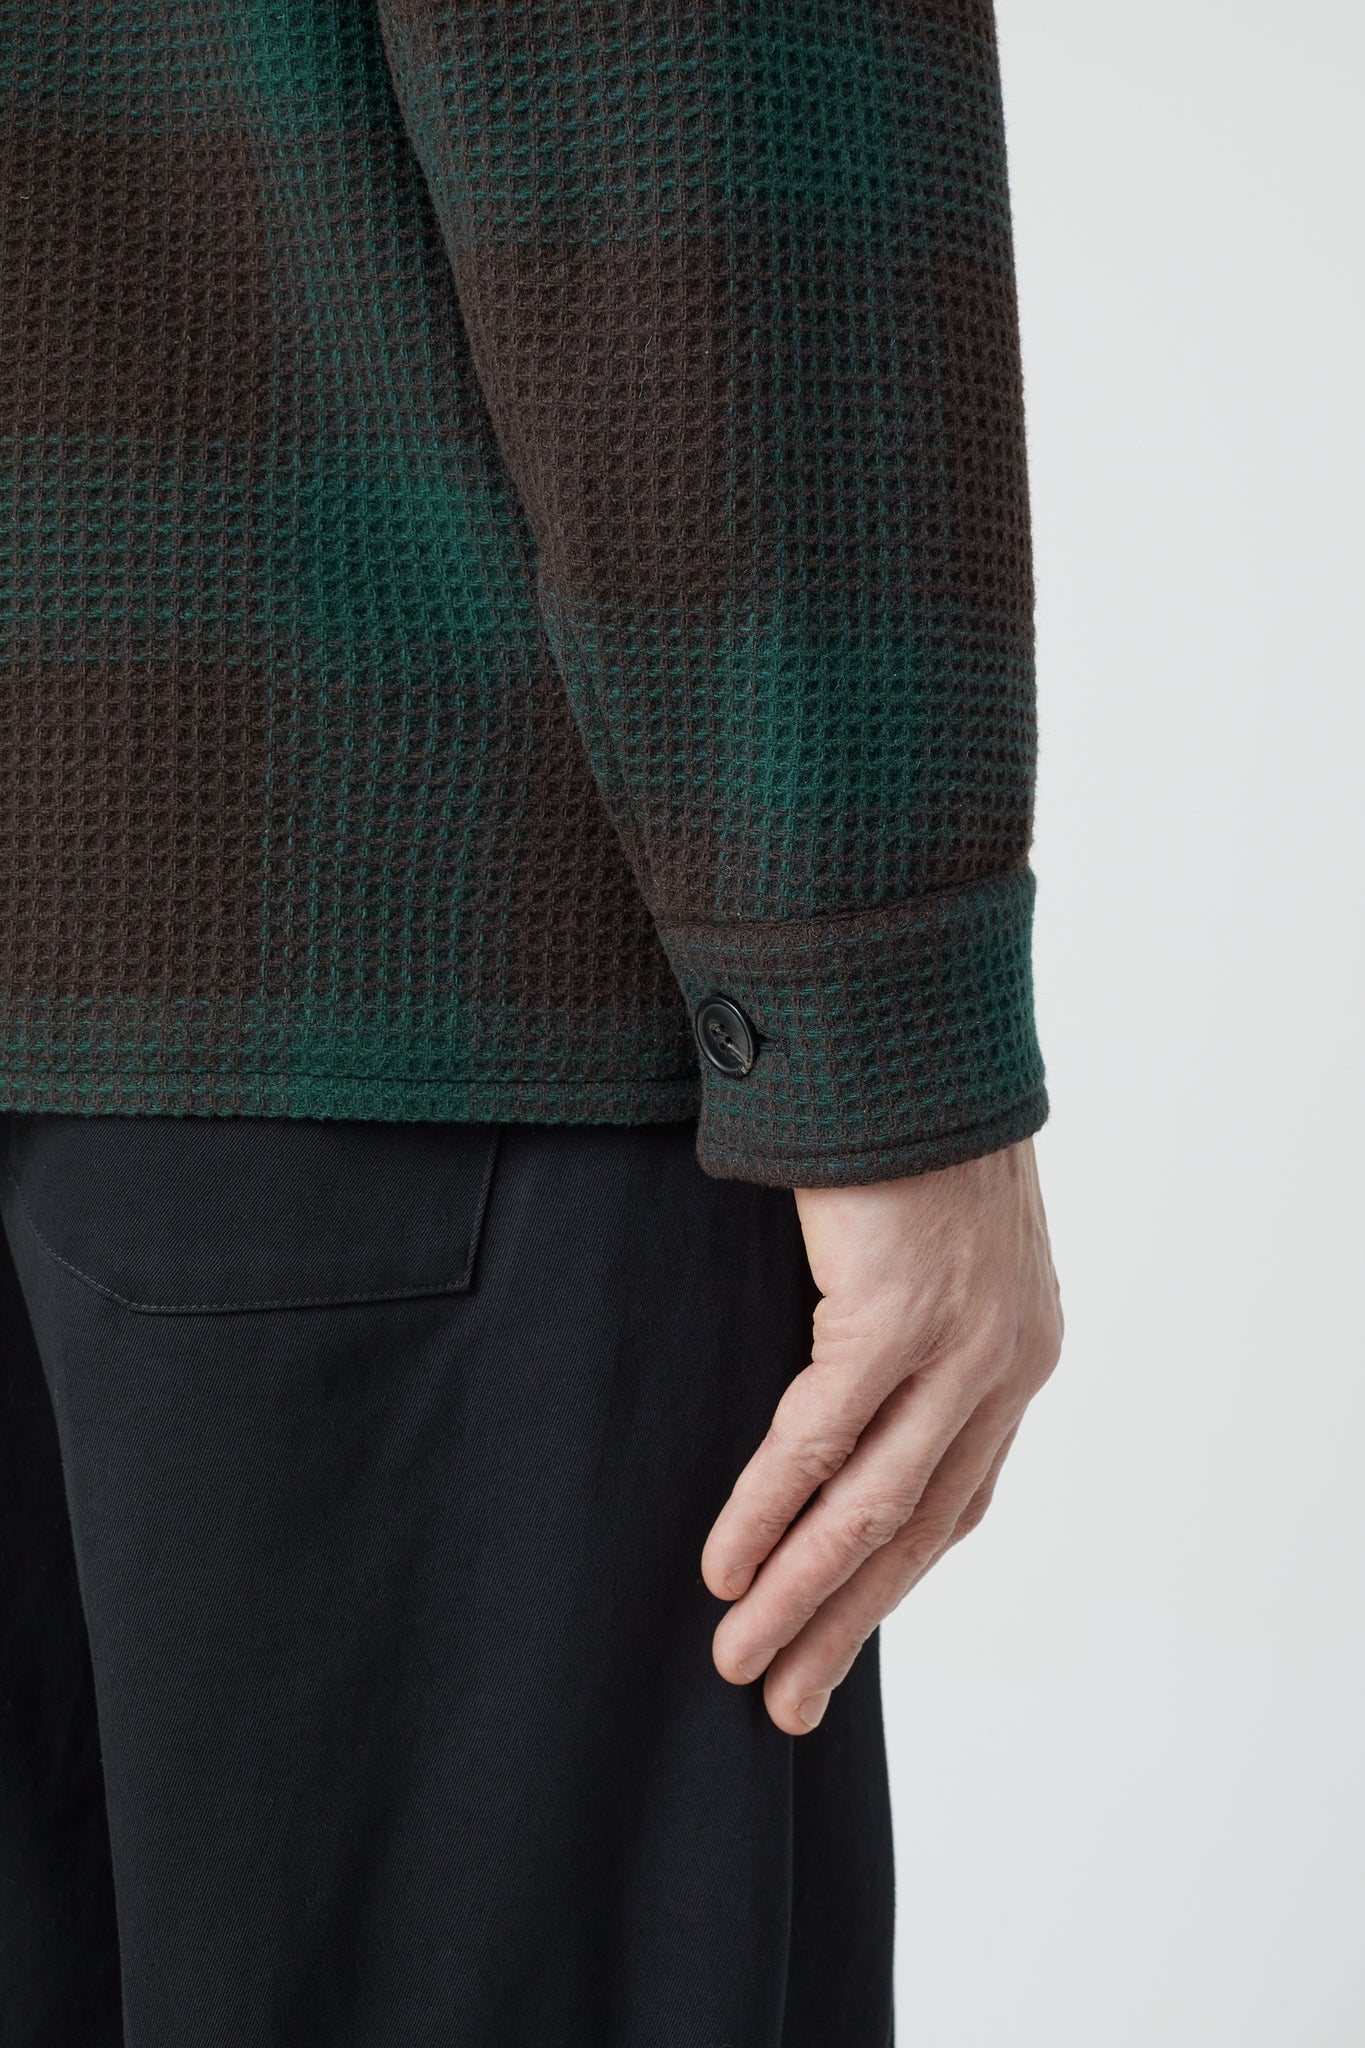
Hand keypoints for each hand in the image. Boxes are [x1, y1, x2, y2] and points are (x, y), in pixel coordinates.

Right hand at [701, 1137, 1062, 1733]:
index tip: (833, 1634)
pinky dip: (767, 1511)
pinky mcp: (898, 1315)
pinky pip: (820, 1439)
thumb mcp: (928, 1247)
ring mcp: (959, 1344)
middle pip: (918, 1526)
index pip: (954, 1497)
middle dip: (845, 1624)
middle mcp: (1006, 1361)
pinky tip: (725, 1564)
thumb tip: (833, 1400)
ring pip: (871, 1505)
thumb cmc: (901, 1129)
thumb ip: (905, 1329)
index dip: (888, 1579)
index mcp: (1016, 1351)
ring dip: (798, 1593)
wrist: (908, 1030)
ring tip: (737, 1656)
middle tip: (784, 1701)